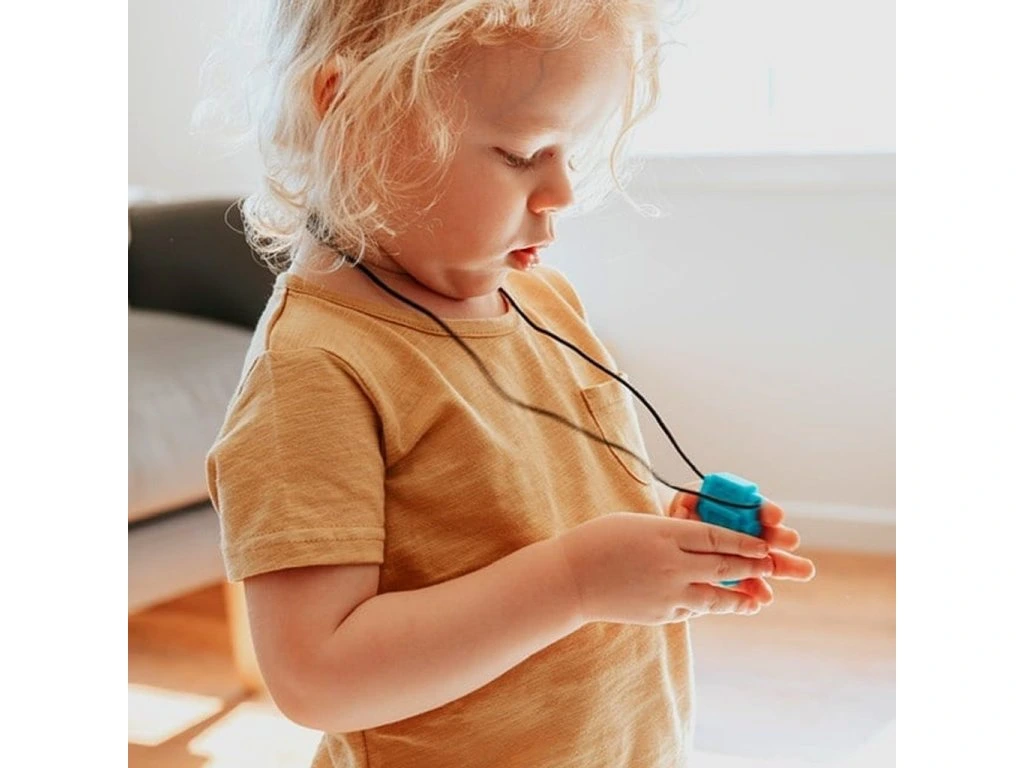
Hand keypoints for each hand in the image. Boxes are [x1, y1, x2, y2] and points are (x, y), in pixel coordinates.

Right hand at [555, 512, 776, 625]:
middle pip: (723, 566)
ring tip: (757, 597)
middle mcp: (671, 565)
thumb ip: (672, 531)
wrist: (569, 580)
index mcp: (664, 535)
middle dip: (752, 567)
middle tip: (772, 566)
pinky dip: (709, 606)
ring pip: (715, 596)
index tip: (765, 544)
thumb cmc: (599, 541)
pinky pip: (693, 609)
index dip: (745, 542)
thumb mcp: (638, 524)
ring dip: (740, 596)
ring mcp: (667, 593)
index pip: (717, 537)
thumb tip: (704, 538)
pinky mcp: (661, 615)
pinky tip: (719, 605)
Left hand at [666, 481, 815, 604]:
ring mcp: (739, 556)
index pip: (752, 506)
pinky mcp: (732, 578)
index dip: (764, 510)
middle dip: (780, 537)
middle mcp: (741, 531)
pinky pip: (746, 584)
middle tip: (792, 541)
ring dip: (781, 566)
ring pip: (762, 560)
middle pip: (763, 534)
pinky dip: (755, 591)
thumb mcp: (682, 507)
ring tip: (804, 571)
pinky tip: (763, 597)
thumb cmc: (680, 521)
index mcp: (731, 508)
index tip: (775, 517)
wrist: (670, 552)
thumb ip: (687, 506)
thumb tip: (684, 512)